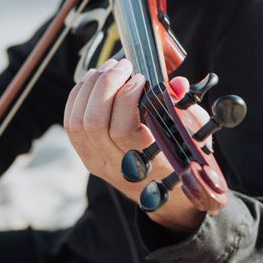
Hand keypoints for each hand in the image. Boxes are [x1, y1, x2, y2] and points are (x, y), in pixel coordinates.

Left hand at [64, 58, 209, 233]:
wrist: (167, 196)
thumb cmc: (181, 159)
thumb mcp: (192, 135)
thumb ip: (185, 109)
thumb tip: (177, 84)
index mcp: (146, 164)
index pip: (122, 130)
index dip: (126, 98)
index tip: (141, 78)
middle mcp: (116, 166)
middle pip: (93, 123)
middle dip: (105, 85)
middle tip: (122, 66)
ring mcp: (97, 162)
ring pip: (77, 122)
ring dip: (89, 87)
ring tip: (107, 69)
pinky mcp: (86, 155)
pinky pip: (70, 123)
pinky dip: (77, 96)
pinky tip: (92, 80)